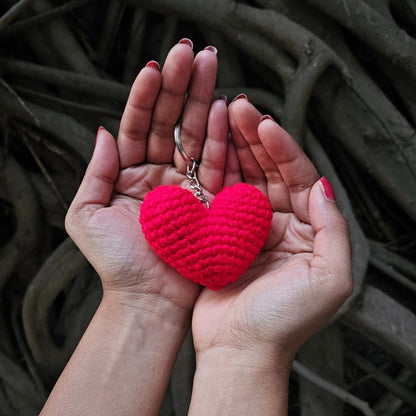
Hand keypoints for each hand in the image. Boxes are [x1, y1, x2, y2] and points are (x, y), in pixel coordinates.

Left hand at [65, 40, 226, 314]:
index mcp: (128, 174)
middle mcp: (159, 173)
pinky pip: (215, 162)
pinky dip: (218, 136)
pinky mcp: (209, 198)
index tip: (155, 68)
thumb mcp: (87, 214)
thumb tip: (103, 130)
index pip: (138, 125)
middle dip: (180, 86)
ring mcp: (186, 183)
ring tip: (210, 66)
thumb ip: (95, 171)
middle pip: (169, 122)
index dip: (146, 96)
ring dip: (202, 99)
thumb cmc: (116, 263)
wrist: (148, 300)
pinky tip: (223, 108)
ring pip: (193, 134)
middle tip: (191, 52)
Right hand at [192, 97, 352, 365]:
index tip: (265, 124)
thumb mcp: (329, 279)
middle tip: (238, 107)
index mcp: (307, 229)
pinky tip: (205, 148)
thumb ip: (334, 230)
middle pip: (269, 170)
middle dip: (255, 138)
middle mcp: (278, 223)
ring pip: (242, 176)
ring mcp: (246, 226)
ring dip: (232, 147)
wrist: (240, 350)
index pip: (300, 177)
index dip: (284, 148)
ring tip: (221, 116)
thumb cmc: (284, 322)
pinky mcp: (219, 233)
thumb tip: (325, 187)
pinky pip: (217, 195)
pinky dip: (212, 172)